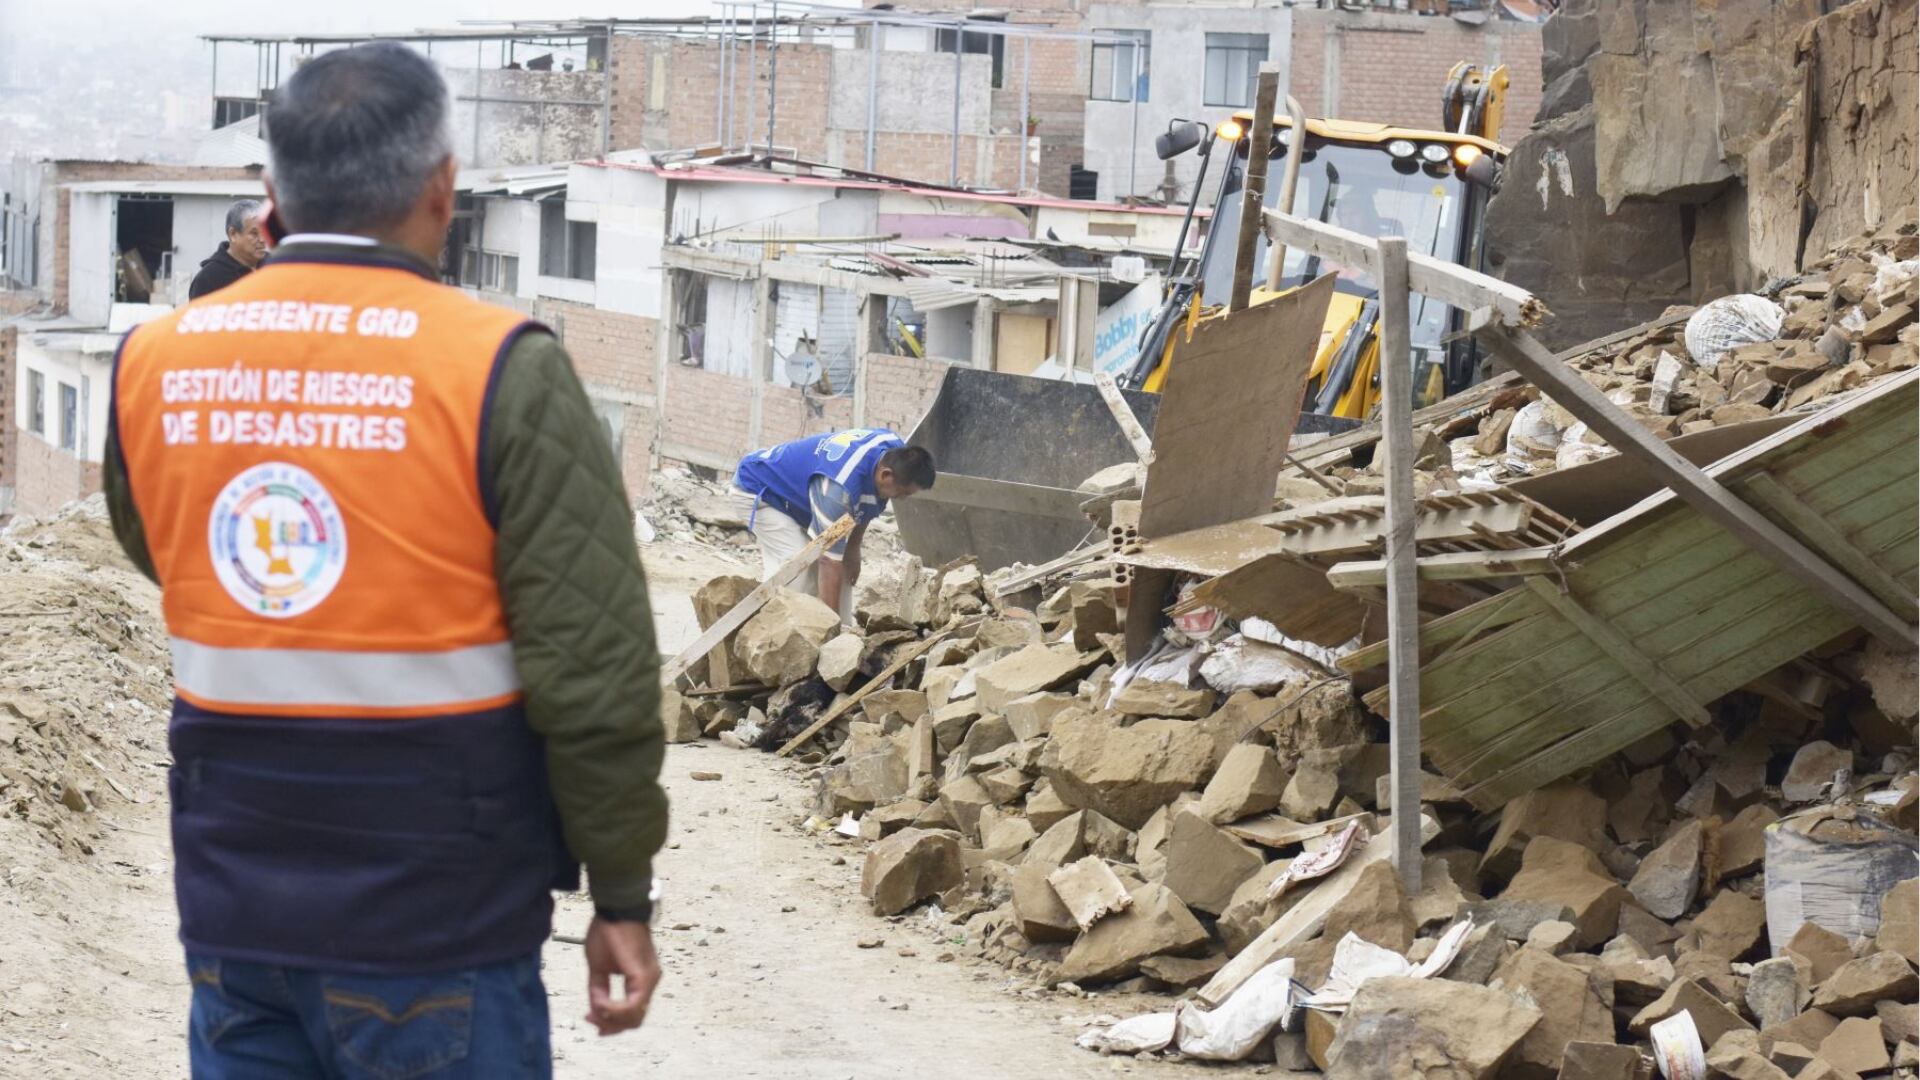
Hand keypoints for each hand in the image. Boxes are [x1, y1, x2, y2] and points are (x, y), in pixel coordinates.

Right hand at [583, 917, 659, 1036]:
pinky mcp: (644, 975)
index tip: (589, 1017)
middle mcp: (650, 982)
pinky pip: (633, 1004)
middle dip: (611, 1025)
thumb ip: (600, 990)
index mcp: (641, 980)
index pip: (631, 1013)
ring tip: (594, 1011)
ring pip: (635, 1016)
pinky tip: (602, 1004)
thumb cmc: (609, 932)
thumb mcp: (598, 967)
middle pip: (634, 1020)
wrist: (616, 909)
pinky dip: (615, 1009)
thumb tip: (596, 1010)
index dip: (610, 1022)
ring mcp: (650, 979)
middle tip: (591, 1019)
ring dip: (612, 1019)